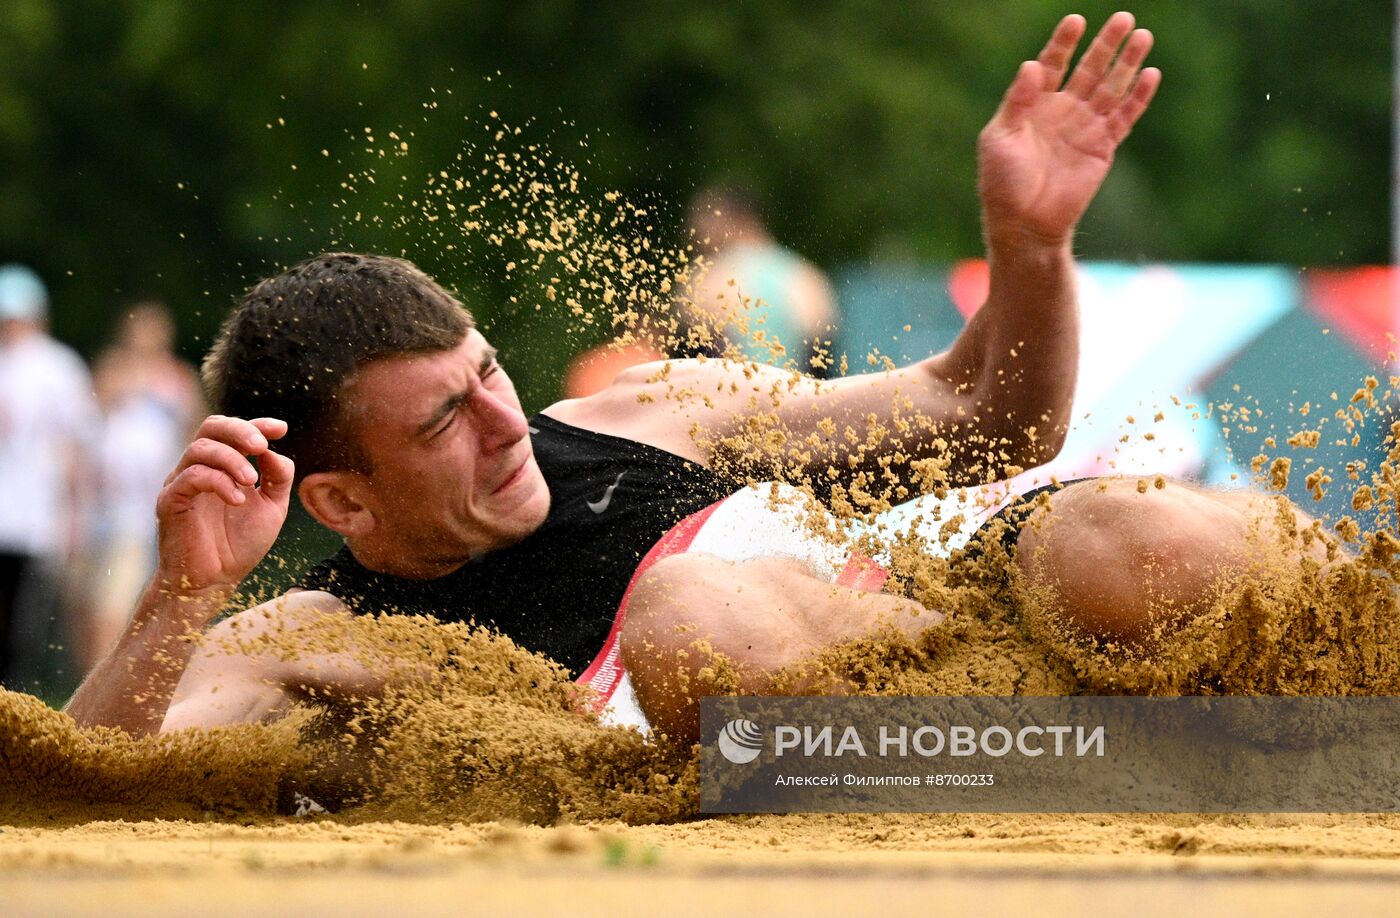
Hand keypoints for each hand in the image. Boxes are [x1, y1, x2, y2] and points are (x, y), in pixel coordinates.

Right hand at [154, 415, 293, 600]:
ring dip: (231, 459)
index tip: (282, 429)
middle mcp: (199, 468)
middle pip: (211, 428)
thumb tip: (275, 451)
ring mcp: (181, 482)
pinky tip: (237, 500)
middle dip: (240, 431)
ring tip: (251, 482)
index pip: (233, 432)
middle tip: (261, 446)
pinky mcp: (170, 501)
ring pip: (200, 449)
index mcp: (222, 466)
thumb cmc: (239, 544)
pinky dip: (217, 481)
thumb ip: (278, 478)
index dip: (256, 424)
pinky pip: (189, 477)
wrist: (215, 581)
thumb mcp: (272, 508)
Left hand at [978, 12, 1160, 246]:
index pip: (1052, 64)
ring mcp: (1085, 127)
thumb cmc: (1003, 182)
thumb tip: (1031, 64)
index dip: (1064, 43)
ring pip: (1110, 87)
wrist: (1024, 222)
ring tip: (1143, 36)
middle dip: (1106, 44)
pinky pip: (1124, 117)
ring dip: (1127, 63)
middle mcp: (1063, 110)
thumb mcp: (1000, 138)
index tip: (1076, 20)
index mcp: (1034, 104)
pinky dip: (1137, 97)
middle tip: (1124, 18)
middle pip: (1088, 69)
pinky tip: (1150, 75)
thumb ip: (1016, 101)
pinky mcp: (1103, 146)